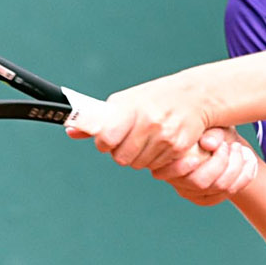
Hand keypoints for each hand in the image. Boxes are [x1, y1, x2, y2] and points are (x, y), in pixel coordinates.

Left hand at [68, 73, 219, 172]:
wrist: (195, 96)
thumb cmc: (156, 98)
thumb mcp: (126, 102)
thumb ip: (100, 119)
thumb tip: (70, 130)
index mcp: (132, 108)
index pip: (106, 138)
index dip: (104, 143)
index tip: (108, 140)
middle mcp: (149, 122)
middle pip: (122, 158)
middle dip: (122, 152)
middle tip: (131, 139)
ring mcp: (166, 136)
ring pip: (140, 165)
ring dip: (140, 157)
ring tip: (148, 140)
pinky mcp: (179, 148)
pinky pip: (157, 168)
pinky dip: (156, 161)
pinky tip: (161, 145)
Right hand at [155, 127, 258, 204]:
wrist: (221, 141)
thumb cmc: (210, 128)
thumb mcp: (211, 123)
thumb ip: (209, 131)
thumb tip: (210, 144)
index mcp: (168, 159)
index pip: (168, 172)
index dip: (180, 168)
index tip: (195, 158)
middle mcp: (177, 181)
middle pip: (200, 182)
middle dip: (222, 162)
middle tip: (231, 145)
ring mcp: (192, 193)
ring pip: (220, 187)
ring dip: (237, 166)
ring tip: (240, 148)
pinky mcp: (207, 199)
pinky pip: (230, 192)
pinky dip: (245, 176)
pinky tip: (249, 160)